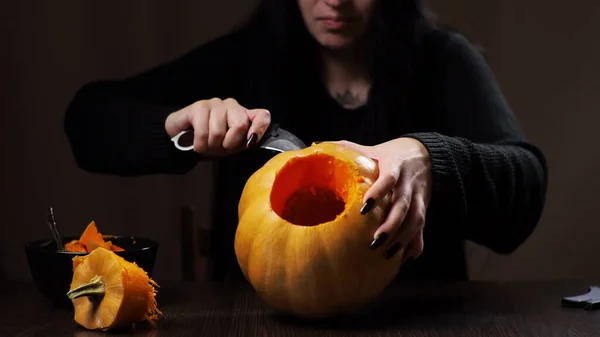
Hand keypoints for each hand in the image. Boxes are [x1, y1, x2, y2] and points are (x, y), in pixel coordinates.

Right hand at [165, 98, 270, 155]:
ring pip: (219, 131)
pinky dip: (199, 144)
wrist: (182, 138)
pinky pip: (203, 131)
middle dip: (228, 143)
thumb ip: (243, 142)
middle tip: (219, 146)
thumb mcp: (230, 146)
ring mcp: (216, 104)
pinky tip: (196, 142)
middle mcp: (232, 106)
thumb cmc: (210, 142)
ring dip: (210, 145)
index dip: (260, 128)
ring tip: (206, 144)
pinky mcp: (199, 106)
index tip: (250, 141)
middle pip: (240, 124)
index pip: (262, 115)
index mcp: (244, 115)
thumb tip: (252, 139)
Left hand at [335, 138, 432, 261]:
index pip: (388, 179)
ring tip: (387, 253)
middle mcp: (409, 183)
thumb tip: (319, 145)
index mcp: (396, 166)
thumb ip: (351, 149)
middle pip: (403, 206)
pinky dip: (415, 244)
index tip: (364, 208)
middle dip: (391, 225)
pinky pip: (422, 228)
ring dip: (402, 238)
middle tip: (375, 241)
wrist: (428, 154)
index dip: (378, 192)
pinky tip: (404, 258)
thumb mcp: (374, 149)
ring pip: (415, 220)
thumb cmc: (393, 154)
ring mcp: (419, 197)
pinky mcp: (424, 208)